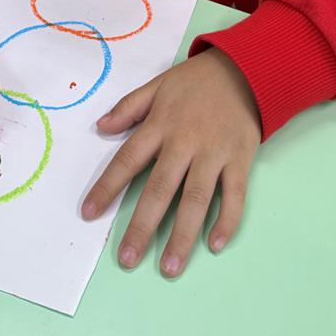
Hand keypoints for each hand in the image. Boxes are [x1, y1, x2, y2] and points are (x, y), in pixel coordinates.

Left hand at [82, 47, 260, 276]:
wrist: (246, 68)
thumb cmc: (197, 81)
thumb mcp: (158, 85)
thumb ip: (129, 107)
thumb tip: (100, 126)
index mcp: (161, 125)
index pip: (127, 159)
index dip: (107, 187)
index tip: (89, 213)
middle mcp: (185, 142)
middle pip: (160, 189)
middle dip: (142, 226)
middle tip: (128, 258)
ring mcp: (215, 154)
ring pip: (196, 199)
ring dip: (182, 235)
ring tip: (170, 267)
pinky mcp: (241, 160)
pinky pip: (234, 196)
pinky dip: (226, 221)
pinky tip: (214, 244)